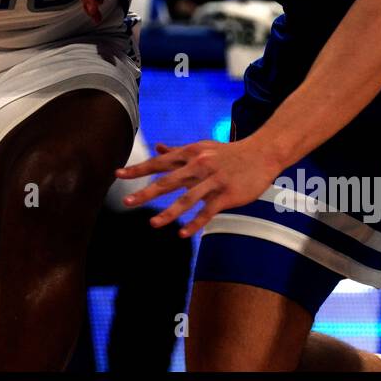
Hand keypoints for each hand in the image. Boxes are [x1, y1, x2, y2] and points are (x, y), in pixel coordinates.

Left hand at [115, 138, 282, 237]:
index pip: (159, 163)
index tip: (118, 175)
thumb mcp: (201, 147)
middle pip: (167, 181)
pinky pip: (208, 211)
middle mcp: (198, 166)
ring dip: (169, 213)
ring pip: (187, 198)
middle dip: (145, 192)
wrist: (262, 153)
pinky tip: (183, 234)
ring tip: (153, 224)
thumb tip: (156, 146)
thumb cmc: (228, 152)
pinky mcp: (227, 194)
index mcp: (190, 154)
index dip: (138, 169)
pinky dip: (195, 223)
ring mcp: (213, 180)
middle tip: (126, 202)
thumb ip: (178, 151)